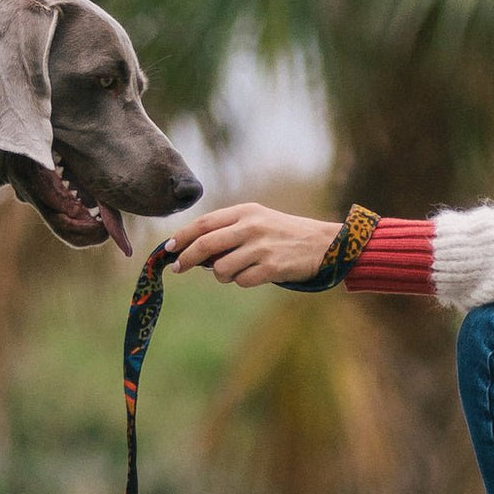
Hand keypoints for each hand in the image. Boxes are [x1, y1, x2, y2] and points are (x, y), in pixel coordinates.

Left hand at [167, 203, 341, 287]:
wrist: (324, 243)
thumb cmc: (283, 234)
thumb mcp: (257, 221)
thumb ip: (228, 231)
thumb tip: (194, 251)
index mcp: (245, 212)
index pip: (204, 223)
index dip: (182, 236)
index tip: (168, 247)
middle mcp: (252, 227)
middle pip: (205, 244)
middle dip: (186, 258)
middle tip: (178, 268)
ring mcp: (262, 247)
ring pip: (221, 269)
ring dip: (222, 275)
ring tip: (236, 271)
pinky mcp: (272, 267)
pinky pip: (241, 281)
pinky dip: (242, 281)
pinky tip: (255, 275)